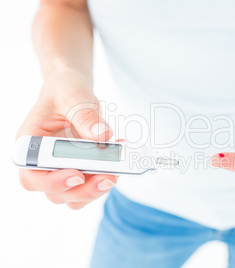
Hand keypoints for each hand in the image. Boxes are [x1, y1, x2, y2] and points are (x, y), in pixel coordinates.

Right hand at [17, 68, 115, 209]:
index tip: (77, 174)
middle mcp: (43, 162)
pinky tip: (120, 160)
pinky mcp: (81, 169)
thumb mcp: (72, 95)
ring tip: (117, 169)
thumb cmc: (63, 91)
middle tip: (108, 176)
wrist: (72, 91)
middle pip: (56, 192)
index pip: (32, 175)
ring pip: (75, 196)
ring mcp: (62, 169)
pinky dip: (106, 177)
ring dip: (97, 189)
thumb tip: (103, 136)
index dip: (53, 182)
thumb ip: (85, 115)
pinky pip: (91, 184)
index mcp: (30, 144)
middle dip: (83, 189)